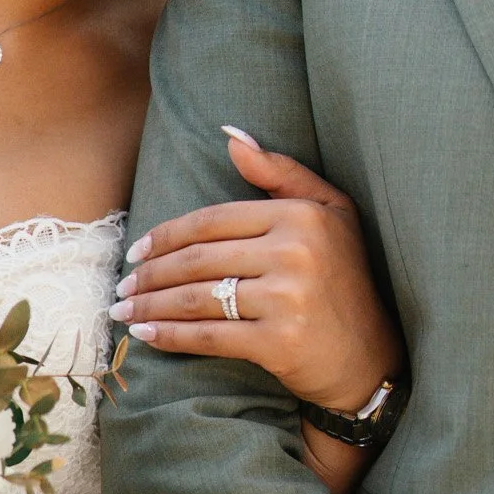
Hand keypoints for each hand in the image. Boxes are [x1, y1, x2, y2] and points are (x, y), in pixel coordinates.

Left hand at [114, 131, 402, 413]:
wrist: (369, 357)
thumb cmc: (345, 279)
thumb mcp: (331, 213)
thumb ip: (281, 173)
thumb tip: (230, 136)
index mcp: (300, 216)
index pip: (212, 221)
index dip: (166, 235)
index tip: (138, 250)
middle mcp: (294, 253)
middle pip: (198, 259)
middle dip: (150, 274)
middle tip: (123, 284)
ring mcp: (287, 299)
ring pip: (196, 297)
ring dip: (150, 305)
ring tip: (124, 310)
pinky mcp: (279, 342)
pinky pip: (209, 336)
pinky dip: (170, 337)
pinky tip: (144, 337)